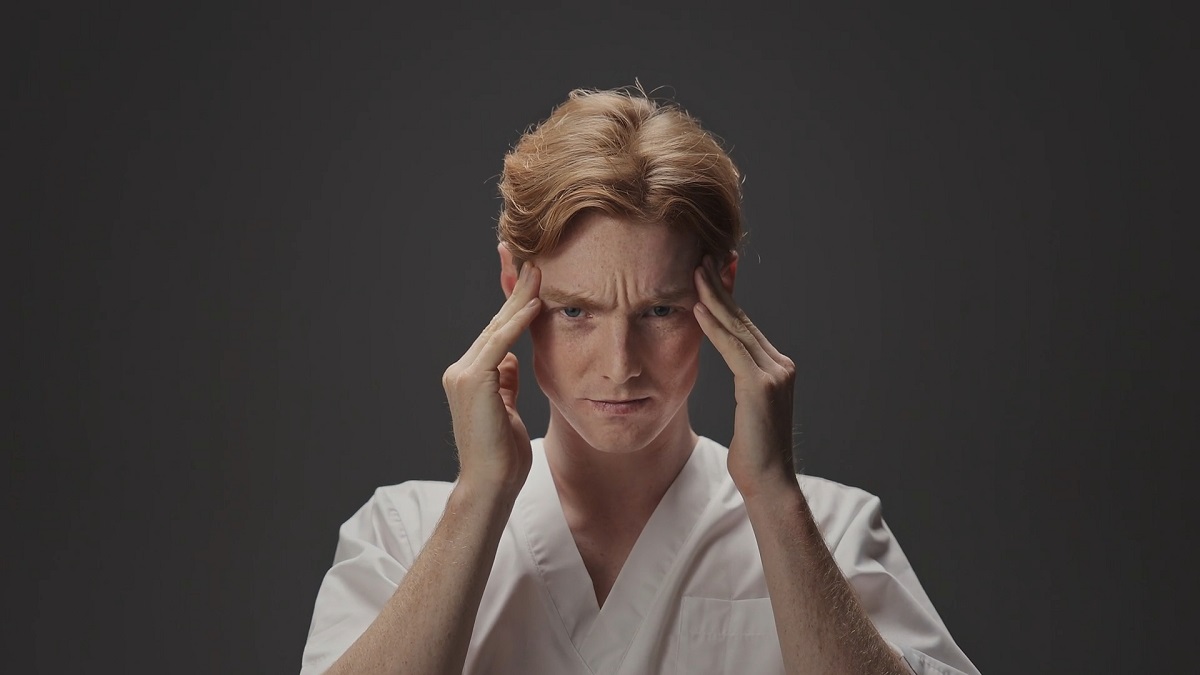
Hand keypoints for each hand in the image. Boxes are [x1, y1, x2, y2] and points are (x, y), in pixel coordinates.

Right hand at [442, 264, 542, 495]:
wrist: (491, 485)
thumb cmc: (502, 456)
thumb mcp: (506, 410)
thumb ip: (504, 381)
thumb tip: (509, 358)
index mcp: (470, 376)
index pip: (497, 332)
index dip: (515, 305)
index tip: (533, 280)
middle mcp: (461, 370)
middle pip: (496, 324)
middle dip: (517, 291)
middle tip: (536, 262)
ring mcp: (463, 375)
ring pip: (497, 329)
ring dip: (520, 298)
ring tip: (539, 273)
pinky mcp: (472, 382)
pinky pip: (498, 345)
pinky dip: (517, 324)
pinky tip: (534, 305)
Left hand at [693, 255, 798, 498]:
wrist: (770, 483)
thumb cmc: (754, 454)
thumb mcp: (748, 411)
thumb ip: (745, 385)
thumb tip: (735, 371)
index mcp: (776, 368)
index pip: (745, 326)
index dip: (726, 298)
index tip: (708, 274)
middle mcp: (779, 365)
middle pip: (742, 319)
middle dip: (720, 287)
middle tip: (701, 257)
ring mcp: (773, 374)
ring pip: (737, 328)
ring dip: (714, 297)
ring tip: (695, 271)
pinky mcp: (760, 386)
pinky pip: (732, 349)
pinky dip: (714, 327)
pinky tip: (698, 308)